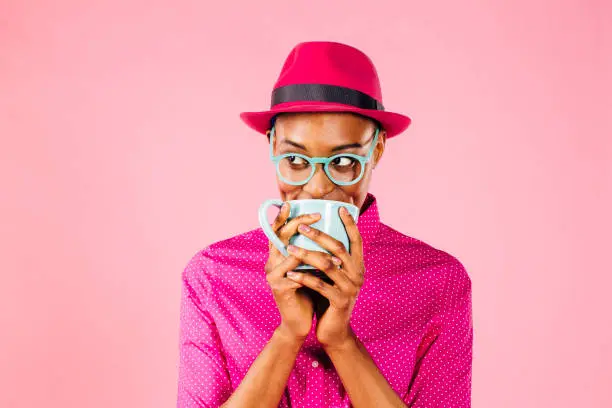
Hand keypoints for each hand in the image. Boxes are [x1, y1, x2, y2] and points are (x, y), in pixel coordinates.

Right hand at [264, 202, 321, 341]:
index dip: (284, 216)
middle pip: (280, 235)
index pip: (277, 230)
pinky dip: (312, 271)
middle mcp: (271, 262)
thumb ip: (310, 250)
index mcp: (277, 255)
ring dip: (312, 249)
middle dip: (298, 223)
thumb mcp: (308, 267)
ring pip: (290, 254)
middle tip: (316, 215)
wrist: (298, 321)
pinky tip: (326, 270)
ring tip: (332, 247)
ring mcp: (273, 275)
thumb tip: (327, 229)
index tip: (295, 202)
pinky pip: (296, 275)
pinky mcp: (279, 289)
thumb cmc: (306, 291)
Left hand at [285, 206, 364, 349]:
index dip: (349, 223)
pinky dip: (304, 277)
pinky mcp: (340, 301)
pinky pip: (320, 285)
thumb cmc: (329, 297)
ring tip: (289, 247)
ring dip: (306, 254)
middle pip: (338, 248)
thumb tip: (318, 231)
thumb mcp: (333, 275)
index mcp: (358, 265)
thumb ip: (331, 257)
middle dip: (318, 234)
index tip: (338, 207)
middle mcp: (358, 274)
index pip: (356, 239)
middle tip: (301, 225)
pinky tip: (290, 272)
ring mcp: (350, 288)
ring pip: (327, 264)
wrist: (334, 330)